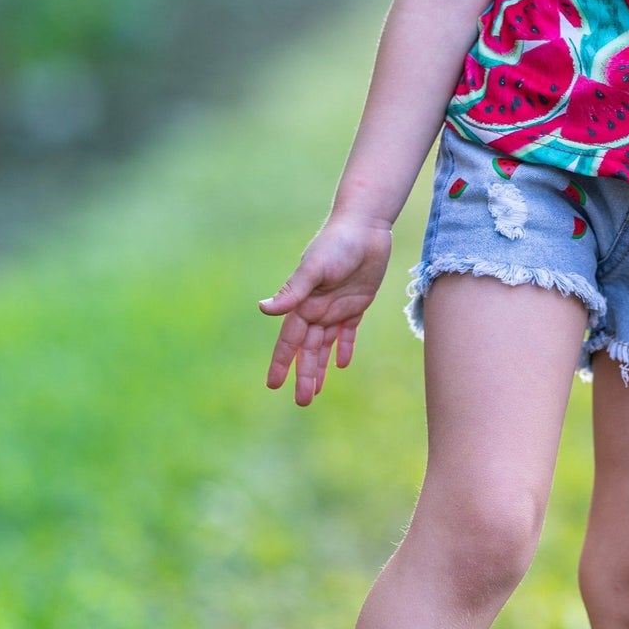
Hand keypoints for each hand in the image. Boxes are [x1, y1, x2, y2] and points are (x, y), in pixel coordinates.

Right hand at [259, 215, 393, 404]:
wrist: (365, 226)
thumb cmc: (337, 243)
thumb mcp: (314, 268)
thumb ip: (292, 291)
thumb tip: (263, 309)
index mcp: (303, 303)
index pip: (290, 340)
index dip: (282, 362)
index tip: (273, 384)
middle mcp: (316, 308)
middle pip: (308, 349)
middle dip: (303, 374)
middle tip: (301, 402)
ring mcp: (336, 307)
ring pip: (325, 345)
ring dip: (320, 367)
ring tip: (314, 391)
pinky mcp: (357, 303)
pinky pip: (348, 332)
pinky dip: (344, 347)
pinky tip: (340, 364)